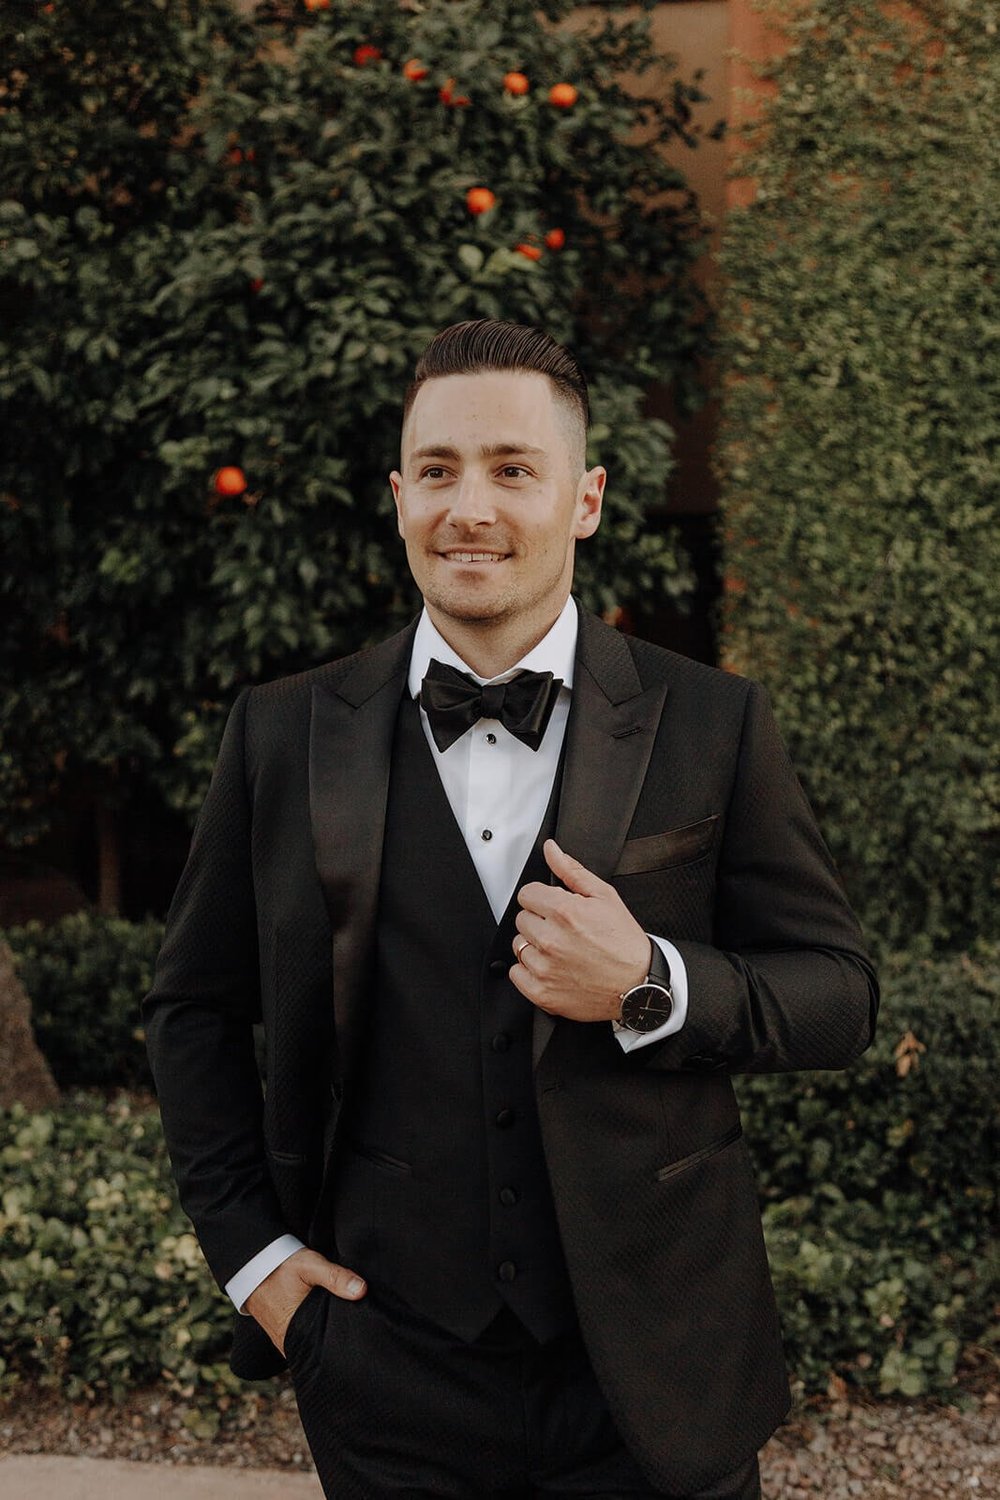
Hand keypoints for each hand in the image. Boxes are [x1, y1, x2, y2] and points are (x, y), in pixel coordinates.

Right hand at [244, 1246, 365, 1355]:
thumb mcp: (310, 1265)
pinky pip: (300, 1342)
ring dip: (322, 1341)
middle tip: (358, 1340)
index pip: (324, 1351)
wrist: (251, 1264)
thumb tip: (361, 1290)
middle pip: (317, 1351)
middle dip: (335, 1346)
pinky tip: (324, 1329)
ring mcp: (282, 1340)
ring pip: (309, 1347)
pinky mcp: (280, 1334)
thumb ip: (335, 1277)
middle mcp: (287, 1342)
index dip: (342, 1348)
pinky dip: (312, 1337)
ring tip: (344, 1335)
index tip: (361, 1344)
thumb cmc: (280, 1265)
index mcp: (295, 1331)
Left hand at [510, 839, 650, 1022]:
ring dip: (535, 945)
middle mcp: (551, 940)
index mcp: (565, 913)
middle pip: (522, 919)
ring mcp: (545, 968)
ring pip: (519, 945)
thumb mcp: (604, 897)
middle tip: (563, 930)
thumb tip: (552, 850)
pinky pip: (516, 973)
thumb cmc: (624, 943)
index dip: (542, 898)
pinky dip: (530, 971)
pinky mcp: (542, 992)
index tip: (554, 908)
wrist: (638, 984)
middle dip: (540, 920)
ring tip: (560, 950)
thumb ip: (572, 871)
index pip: (527, 894)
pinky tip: (552, 967)